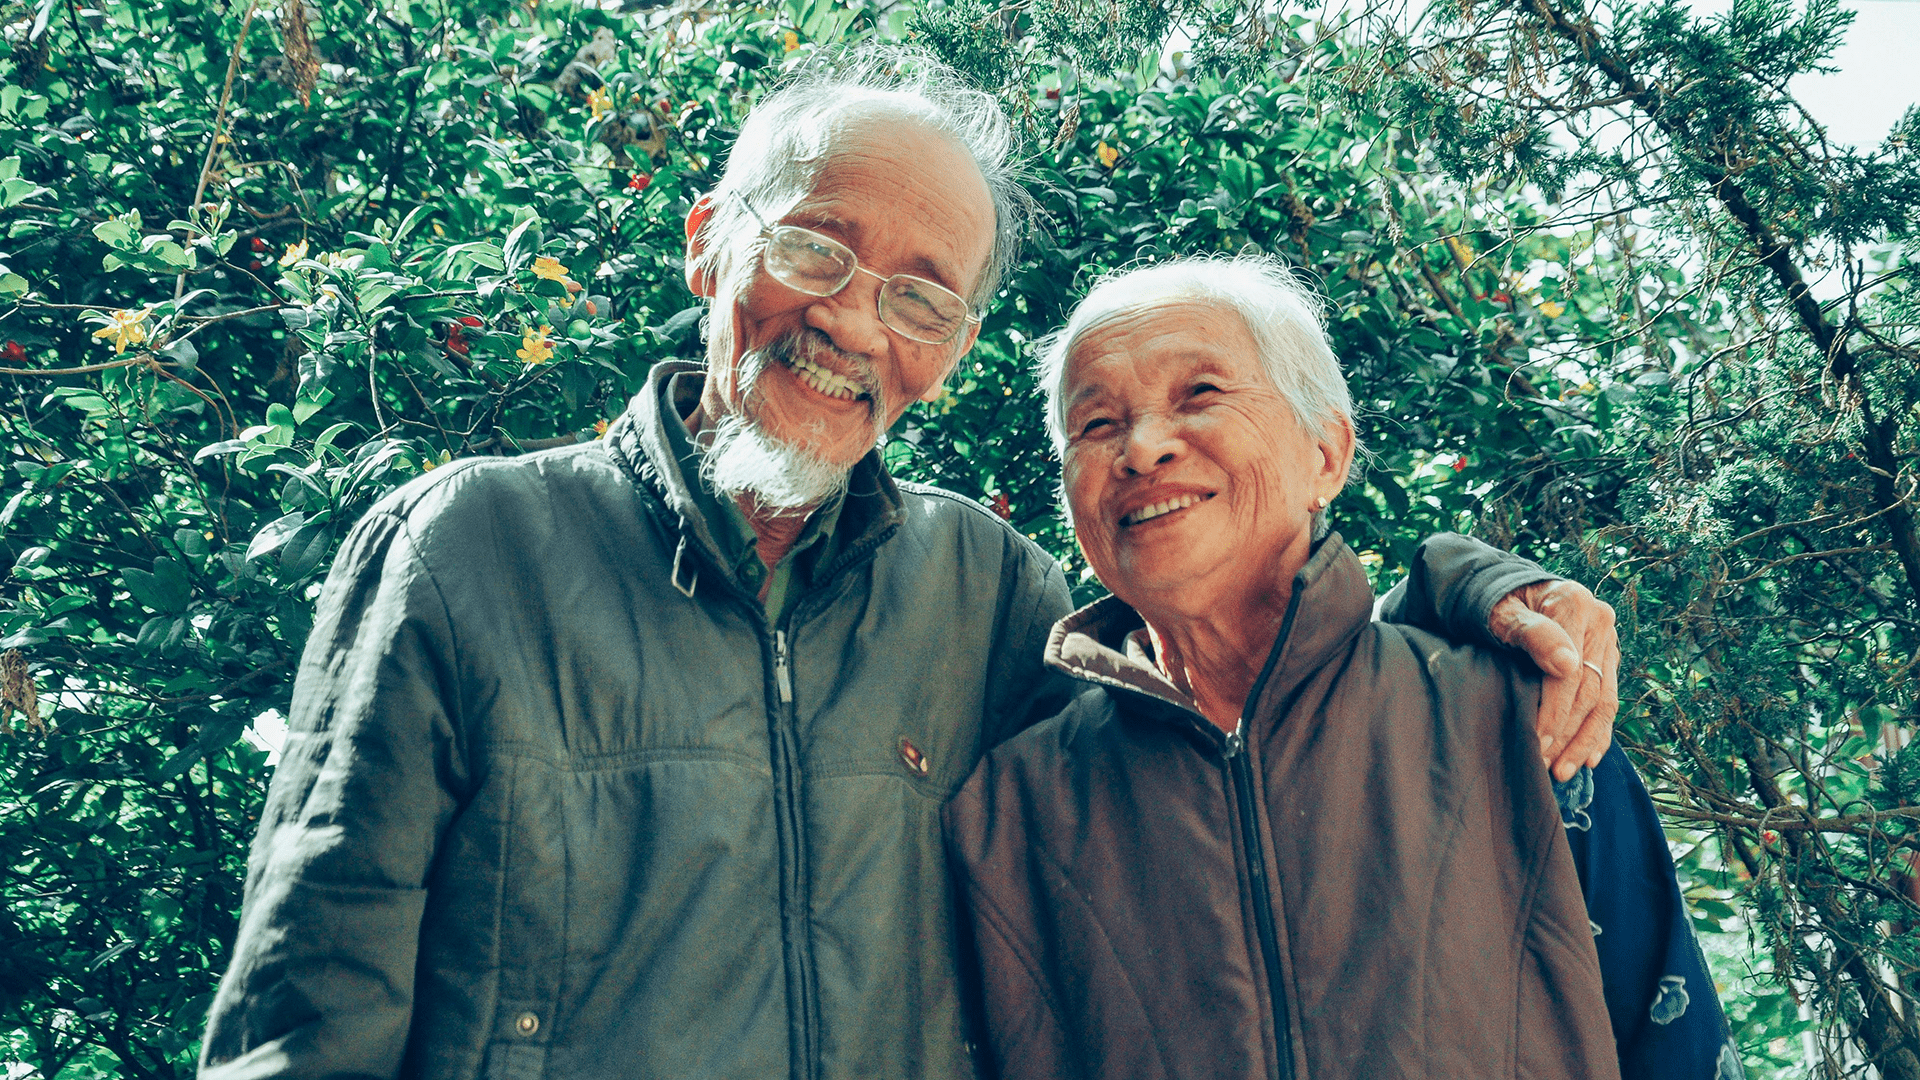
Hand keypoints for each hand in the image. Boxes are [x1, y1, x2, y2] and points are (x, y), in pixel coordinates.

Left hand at [1488, 579, 1617, 781]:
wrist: (1508, 589)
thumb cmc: (1496, 602)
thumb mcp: (1501, 611)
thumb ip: (1531, 633)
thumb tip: (1566, 664)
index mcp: (1575, 604)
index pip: (1572, 671)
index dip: (1555, 711)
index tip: (1537, 742)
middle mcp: (1600, 622)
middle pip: (1590, 690)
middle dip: (1567, 734)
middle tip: (1546, 766)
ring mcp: (1606, 641)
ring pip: (1604, 701)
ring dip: (1584, 741)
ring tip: (1563, 772)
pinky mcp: (1606, 658)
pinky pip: (1609, 700)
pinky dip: (1599, 732)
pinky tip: (1588, 759)